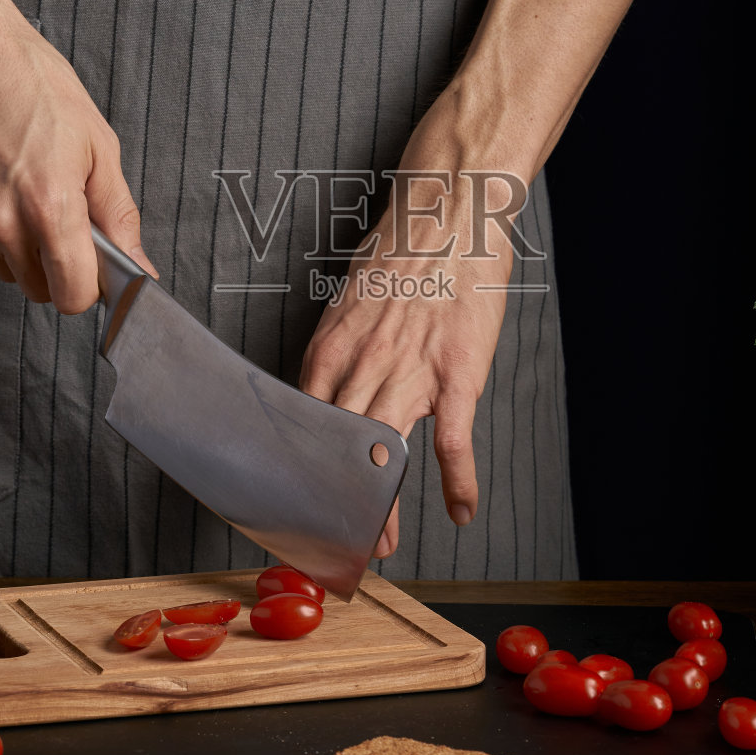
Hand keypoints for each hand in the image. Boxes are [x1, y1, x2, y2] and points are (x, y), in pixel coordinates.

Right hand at [0, 0, 155, 310]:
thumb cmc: (31, 83)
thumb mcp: (97, 143)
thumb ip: (118, 214)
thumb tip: (138, 266)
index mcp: (50, 206)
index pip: (73, 296)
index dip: (89, 287)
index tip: (95, 267)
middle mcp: (2, 222)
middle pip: (39, 289)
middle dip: (58, 267)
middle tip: (64, 216)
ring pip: (6, 269)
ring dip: (23, 248)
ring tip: (26, 189)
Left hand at [298, 170, 514, 558]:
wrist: (449, 213)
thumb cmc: (401, 252)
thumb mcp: (350, 302)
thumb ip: (339, 350)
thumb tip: (326, 386)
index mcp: (330, 349)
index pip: (302, 427)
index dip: (297, 474)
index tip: (295, 505)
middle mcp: (361, 366)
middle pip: (336, 453)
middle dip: (333, 506)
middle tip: (334, 541)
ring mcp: (409, 372)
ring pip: (383, 458)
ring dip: (381, 507)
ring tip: (382, 541)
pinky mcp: (456, 373)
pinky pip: (452, 441)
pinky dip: (458, 482)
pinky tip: (460, 509)